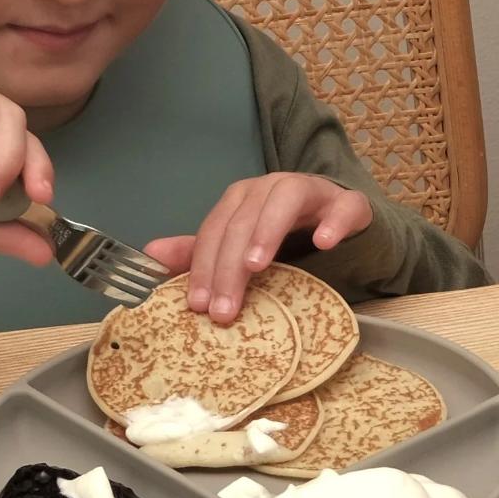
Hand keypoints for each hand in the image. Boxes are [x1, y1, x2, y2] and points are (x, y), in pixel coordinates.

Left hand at [144, 173, 371, 324]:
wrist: (341, 220)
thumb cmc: (285, 235)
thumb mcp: (240, 247)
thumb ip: (199, 252)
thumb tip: (150, 255)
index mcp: (241, 198)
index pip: (215, 229)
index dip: (202, 265)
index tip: (197, 305)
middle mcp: (271, 188)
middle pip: (243, 220)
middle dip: (228, 265)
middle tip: (224, 309)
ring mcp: (311, 191)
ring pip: (284, 200)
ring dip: (267, 231)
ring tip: (256, 266)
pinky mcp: (348, 203)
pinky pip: (343, 207)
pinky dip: (332, 222)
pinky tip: (323, 243)